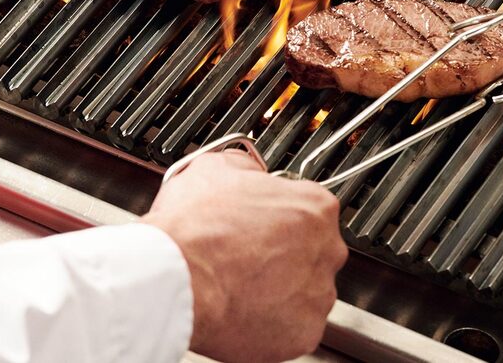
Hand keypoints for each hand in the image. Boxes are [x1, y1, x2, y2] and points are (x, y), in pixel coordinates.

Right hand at [142, 151, 347, 362]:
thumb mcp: (213, 168)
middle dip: (282, 251)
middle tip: (244, 250)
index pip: (308, 206)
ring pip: (304, 289)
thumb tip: (247, 172)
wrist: (175, 276)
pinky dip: (270, 319)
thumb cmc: (194, 227)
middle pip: (311, 249)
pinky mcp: (304, 333)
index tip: (257, 219)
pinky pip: (292, 324)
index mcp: (313, 206)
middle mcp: (327, 251)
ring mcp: (317, 295)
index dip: (276, 212)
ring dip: (277, 286)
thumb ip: (245, 167)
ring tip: (236, 280)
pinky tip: (240, 304)